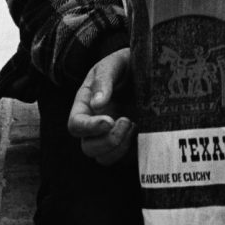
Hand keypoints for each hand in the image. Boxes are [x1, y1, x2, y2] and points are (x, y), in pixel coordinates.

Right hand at [67, 48, 135, 165]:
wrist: (148, 67)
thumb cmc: (125, 65)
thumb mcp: (113, 64)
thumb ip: (103, 80)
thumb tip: (97, 104)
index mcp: (85, 105)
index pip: (75, 126)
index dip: (89, 128)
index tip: (109, 120)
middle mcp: (95, 125)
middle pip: (89, 148)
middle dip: (108, 141)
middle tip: (126, 120)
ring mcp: (111, 136)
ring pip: (104, 159)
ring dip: (119, 148)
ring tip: (134, 124)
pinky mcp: (129, 143)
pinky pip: (126, 160)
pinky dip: (134, 151)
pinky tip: (144, 131)